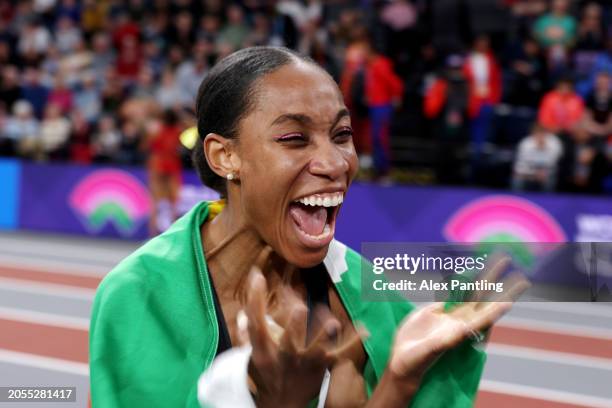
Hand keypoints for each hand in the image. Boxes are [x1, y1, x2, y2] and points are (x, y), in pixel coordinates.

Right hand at [242, 250, 363, 407]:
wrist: (283, 405)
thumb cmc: (266, 375)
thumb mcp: (250, 358)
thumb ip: (244, 335)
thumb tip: (241, 312)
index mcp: (264, 351)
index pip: (256, 324)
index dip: (255, 299)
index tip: (257, 276)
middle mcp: (284, 357)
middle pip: (289, 340)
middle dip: (295, 325)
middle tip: (299, 307)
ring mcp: (305, 363)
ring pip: (317, 349)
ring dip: (325, 335)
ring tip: (333, 322)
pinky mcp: (322, 367)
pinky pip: (339, 354)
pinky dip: (353, 342)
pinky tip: (364, 330)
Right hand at [372, 258, 528, 406]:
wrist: (404, 360)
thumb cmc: (418, 361)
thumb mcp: (431, 351)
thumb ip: (443, 340)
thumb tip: (461, 330)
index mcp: (463, 331)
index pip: (486, 314)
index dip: (499, 303)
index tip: (514, 289)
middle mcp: (461, 321)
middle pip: (484, 297)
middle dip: (497, 280)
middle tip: (508, 260)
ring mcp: (450, 315)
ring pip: (471, 292)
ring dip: (484, 277)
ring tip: (496, 262)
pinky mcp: (437, 310)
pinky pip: (453, 293)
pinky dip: (462, 281)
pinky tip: (470, 271)